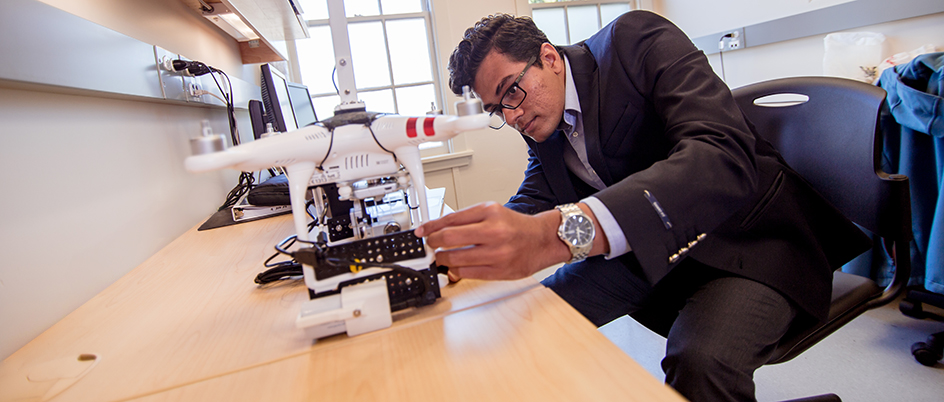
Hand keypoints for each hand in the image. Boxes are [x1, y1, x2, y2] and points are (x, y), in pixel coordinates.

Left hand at [415, 202, 569, 279]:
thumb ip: (467, 219)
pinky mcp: (499, 271)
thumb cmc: (516, 227)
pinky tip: (454, 268)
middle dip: (434, 243)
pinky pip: (467, 273)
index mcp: (490, 212)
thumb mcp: (493, 212)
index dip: (431, 226)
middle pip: (449, 238)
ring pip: (455, 258)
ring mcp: (497, 253)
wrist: (543, 240)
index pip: (451, 219)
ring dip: (442, 259)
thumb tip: (440, 229)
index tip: (422, 231)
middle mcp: (493, 231)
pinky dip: (455, 271)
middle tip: (431, 245)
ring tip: (441, 257)